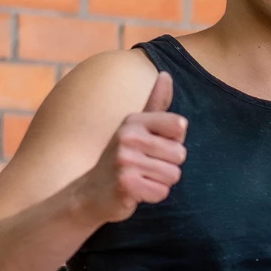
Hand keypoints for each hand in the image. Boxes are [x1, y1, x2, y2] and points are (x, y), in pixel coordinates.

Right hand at [78, 70, 186, 222]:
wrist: (90, 194)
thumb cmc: (121, 161)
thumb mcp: (136, 129)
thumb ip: (155, 105)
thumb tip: (166, 74)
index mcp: (134, 120)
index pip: (179, 126)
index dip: (173, 143)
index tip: (153, 148)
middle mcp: (128, 136)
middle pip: (180, 154)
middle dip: (169, 166)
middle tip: (145, 168)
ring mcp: (124, 159)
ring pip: (173, 175)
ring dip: (161, 182)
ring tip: (141, 179)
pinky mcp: (125, 183)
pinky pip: (162, 191)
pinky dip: (153, 196)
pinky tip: (137, 192)